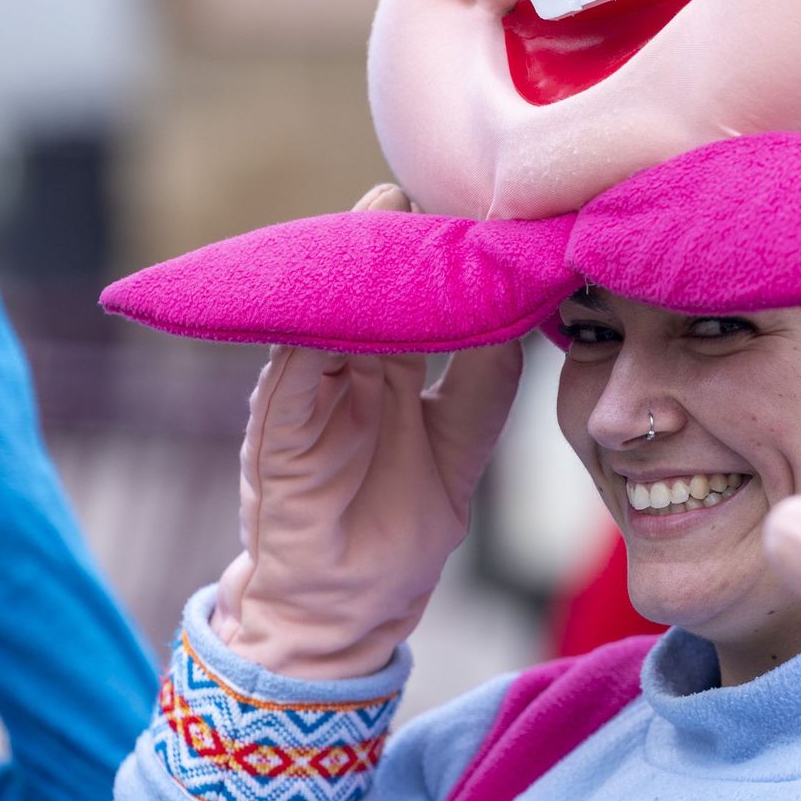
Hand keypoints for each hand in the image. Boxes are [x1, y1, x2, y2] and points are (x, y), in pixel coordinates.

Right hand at [210, 185, 523, 679]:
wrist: (347, 614)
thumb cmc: (399, 532)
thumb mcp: (461, 451)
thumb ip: (484, 390)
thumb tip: (520, 320)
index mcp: (392, 372)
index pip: (414, 298)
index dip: (439, 258)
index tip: (475, 213)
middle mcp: (348, 371)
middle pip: (368, 291)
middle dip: (392, 238)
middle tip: (423, 185)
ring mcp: (308, 394)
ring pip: (327, 313)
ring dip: (350, 266)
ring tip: (382, 210)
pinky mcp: (280, 427)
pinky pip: (292, 366)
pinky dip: (311, 327)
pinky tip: (339, 290)